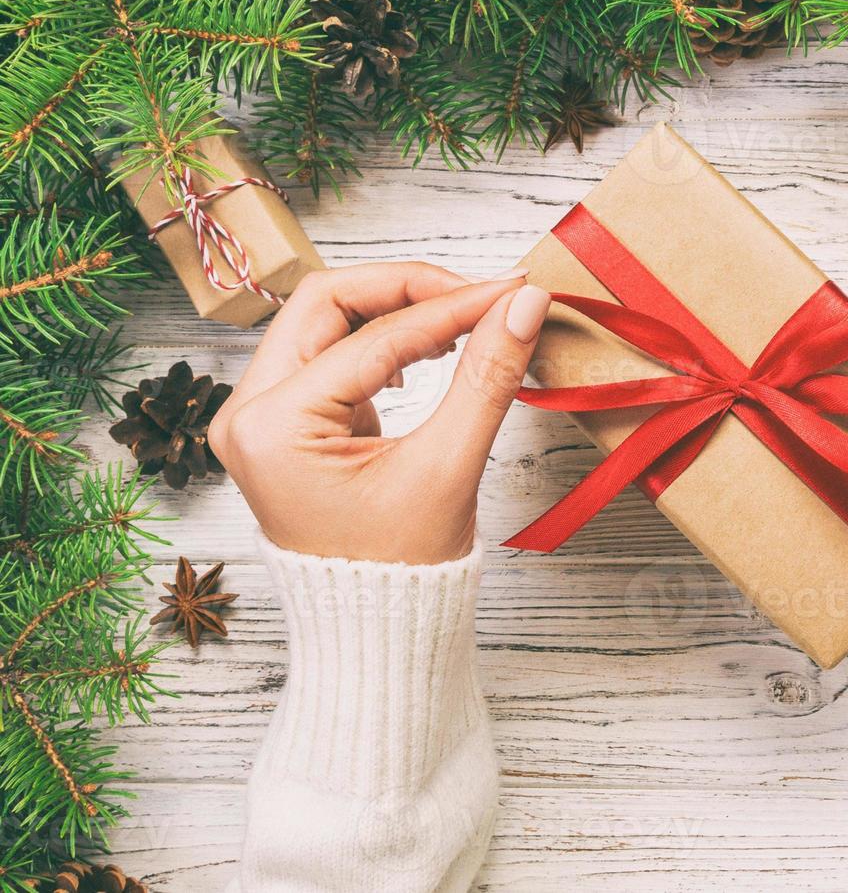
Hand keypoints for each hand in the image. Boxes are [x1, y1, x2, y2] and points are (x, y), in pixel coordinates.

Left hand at [208, 263, 550, 563]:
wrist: (378, 632)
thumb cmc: (402, 572)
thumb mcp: (449, 468)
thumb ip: (488, 377)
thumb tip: (523, 306)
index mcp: (272, 428)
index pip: (374, 335)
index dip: (452, 306)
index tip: (511, 291)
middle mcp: (248, 412)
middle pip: (327, 303)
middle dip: (410, 290)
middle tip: (482, 294)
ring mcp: (261, 416)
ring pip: (326, 320)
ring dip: (396, 310)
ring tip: (464, 322)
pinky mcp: (285, 421)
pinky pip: (330, 353)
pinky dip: (383, 339)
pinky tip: (429, 352)